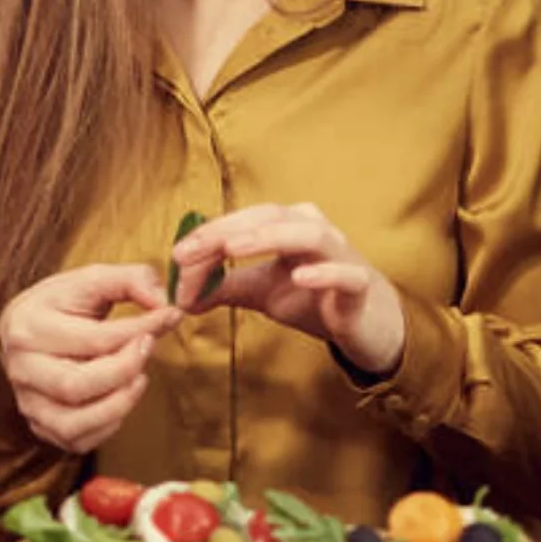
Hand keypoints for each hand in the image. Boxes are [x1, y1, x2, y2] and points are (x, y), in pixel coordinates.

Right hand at [0, 265, 179, 454]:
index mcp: (29, 326)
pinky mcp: (40, 425)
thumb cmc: (62, 304)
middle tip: (149, 347)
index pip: (92, 338)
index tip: (168, 316)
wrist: (24, 330)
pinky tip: (121, 396)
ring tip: (139, 377)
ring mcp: (28, 402)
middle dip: (125, 369)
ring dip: (119, 404)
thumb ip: (133, 279)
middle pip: (76, 385)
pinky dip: (109, 425)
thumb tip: (165, 302)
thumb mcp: (92, 279)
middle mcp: (21, 368)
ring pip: (74, 423)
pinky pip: (77, 441)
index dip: (140, 329)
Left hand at [169, 203, 405, 375]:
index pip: (244, 220)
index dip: (209, 234)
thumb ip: (224, 287)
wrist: (364, 323)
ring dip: (270, 237)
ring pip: (310, 234)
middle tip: (191, 251)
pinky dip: (324, 271)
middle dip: (227, 231)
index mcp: (288, 224)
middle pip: (270, 218)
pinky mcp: (360, 285)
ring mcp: (340, 254)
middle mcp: (314, 228)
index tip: (176, 253)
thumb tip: (180, 295)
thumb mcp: (261, 291)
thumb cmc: (313, 296)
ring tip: (234, 247)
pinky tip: (300, 276)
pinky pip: (346, 274)